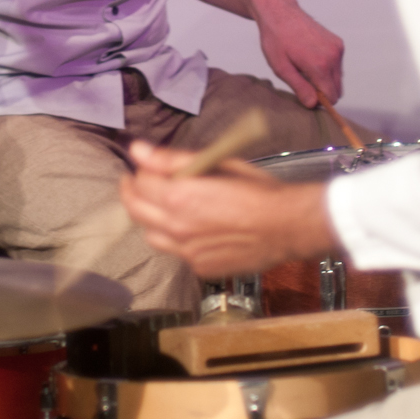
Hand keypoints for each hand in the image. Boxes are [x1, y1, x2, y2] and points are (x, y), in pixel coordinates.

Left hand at [119, 141, 338, 276]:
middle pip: (135, 210)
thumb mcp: (217, 164)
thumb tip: (136, 150)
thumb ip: (171, 159)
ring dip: (152, 219)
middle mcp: (176, 227)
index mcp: (178, 197)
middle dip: (132, 193)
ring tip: (165, 207)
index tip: (145, 167)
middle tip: (138, 183)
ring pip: (150, 235)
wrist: (286, 226)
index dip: (140, 172)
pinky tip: (196, 229)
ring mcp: (186, 252)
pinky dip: (178, 239)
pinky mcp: (199, 267)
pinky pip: (177, 252)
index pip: (139, 183)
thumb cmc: (256, 190)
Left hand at [246, 0, 344, 105]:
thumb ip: (299, 87)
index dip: (319, 101)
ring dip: (324, 79)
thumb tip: (313, 104)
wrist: (279, 12)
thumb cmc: (275, 40)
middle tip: (301, 79)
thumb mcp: (281, 68)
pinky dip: (327, 67)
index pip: (331, 97)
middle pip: (337, 90)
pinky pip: (337, 65)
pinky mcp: (338, 42)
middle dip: (322, 91)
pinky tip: (310, 57)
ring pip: (338, 78)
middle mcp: (333, 56)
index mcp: (320, 65)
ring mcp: (337, 48)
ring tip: (304, 66)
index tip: (305, 94)